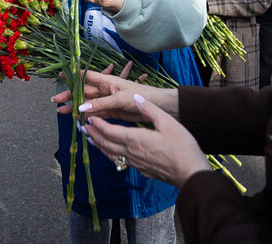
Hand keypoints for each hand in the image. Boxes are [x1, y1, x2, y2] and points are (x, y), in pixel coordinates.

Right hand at [53, 67, 176, 121]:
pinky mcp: (113, 111)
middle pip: (84, 92)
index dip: (74, 76)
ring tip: (63, 112)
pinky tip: (79, 118)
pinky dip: (88, 115)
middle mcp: (106, 89)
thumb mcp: (120, 99)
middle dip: (70, 96)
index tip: (60, 76)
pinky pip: (97, 112)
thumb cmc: (140, 96)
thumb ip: (101, 103)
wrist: (158, 106)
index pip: (87, 76)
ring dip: (77, 107)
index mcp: (108, 81)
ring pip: (89, 103)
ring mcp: (109, 100)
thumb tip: (81, 107)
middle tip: (56, 102)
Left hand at [82, 93, 210, 187]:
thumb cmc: (181, 146)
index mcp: (134, 139)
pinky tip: (112, 153)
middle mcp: (130, 152)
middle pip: (105, 143)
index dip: (97, 124)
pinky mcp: (141, 170)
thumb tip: (136, 98)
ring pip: (111, 154)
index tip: (89, 117)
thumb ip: (149, 109)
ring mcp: (135, 163)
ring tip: (90, 139)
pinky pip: (119, 161)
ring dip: (99, 146)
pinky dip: (110, 154)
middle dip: (93, 134)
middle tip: (83, 127)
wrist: (189, 172)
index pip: (109, 131)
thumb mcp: (167, 122)